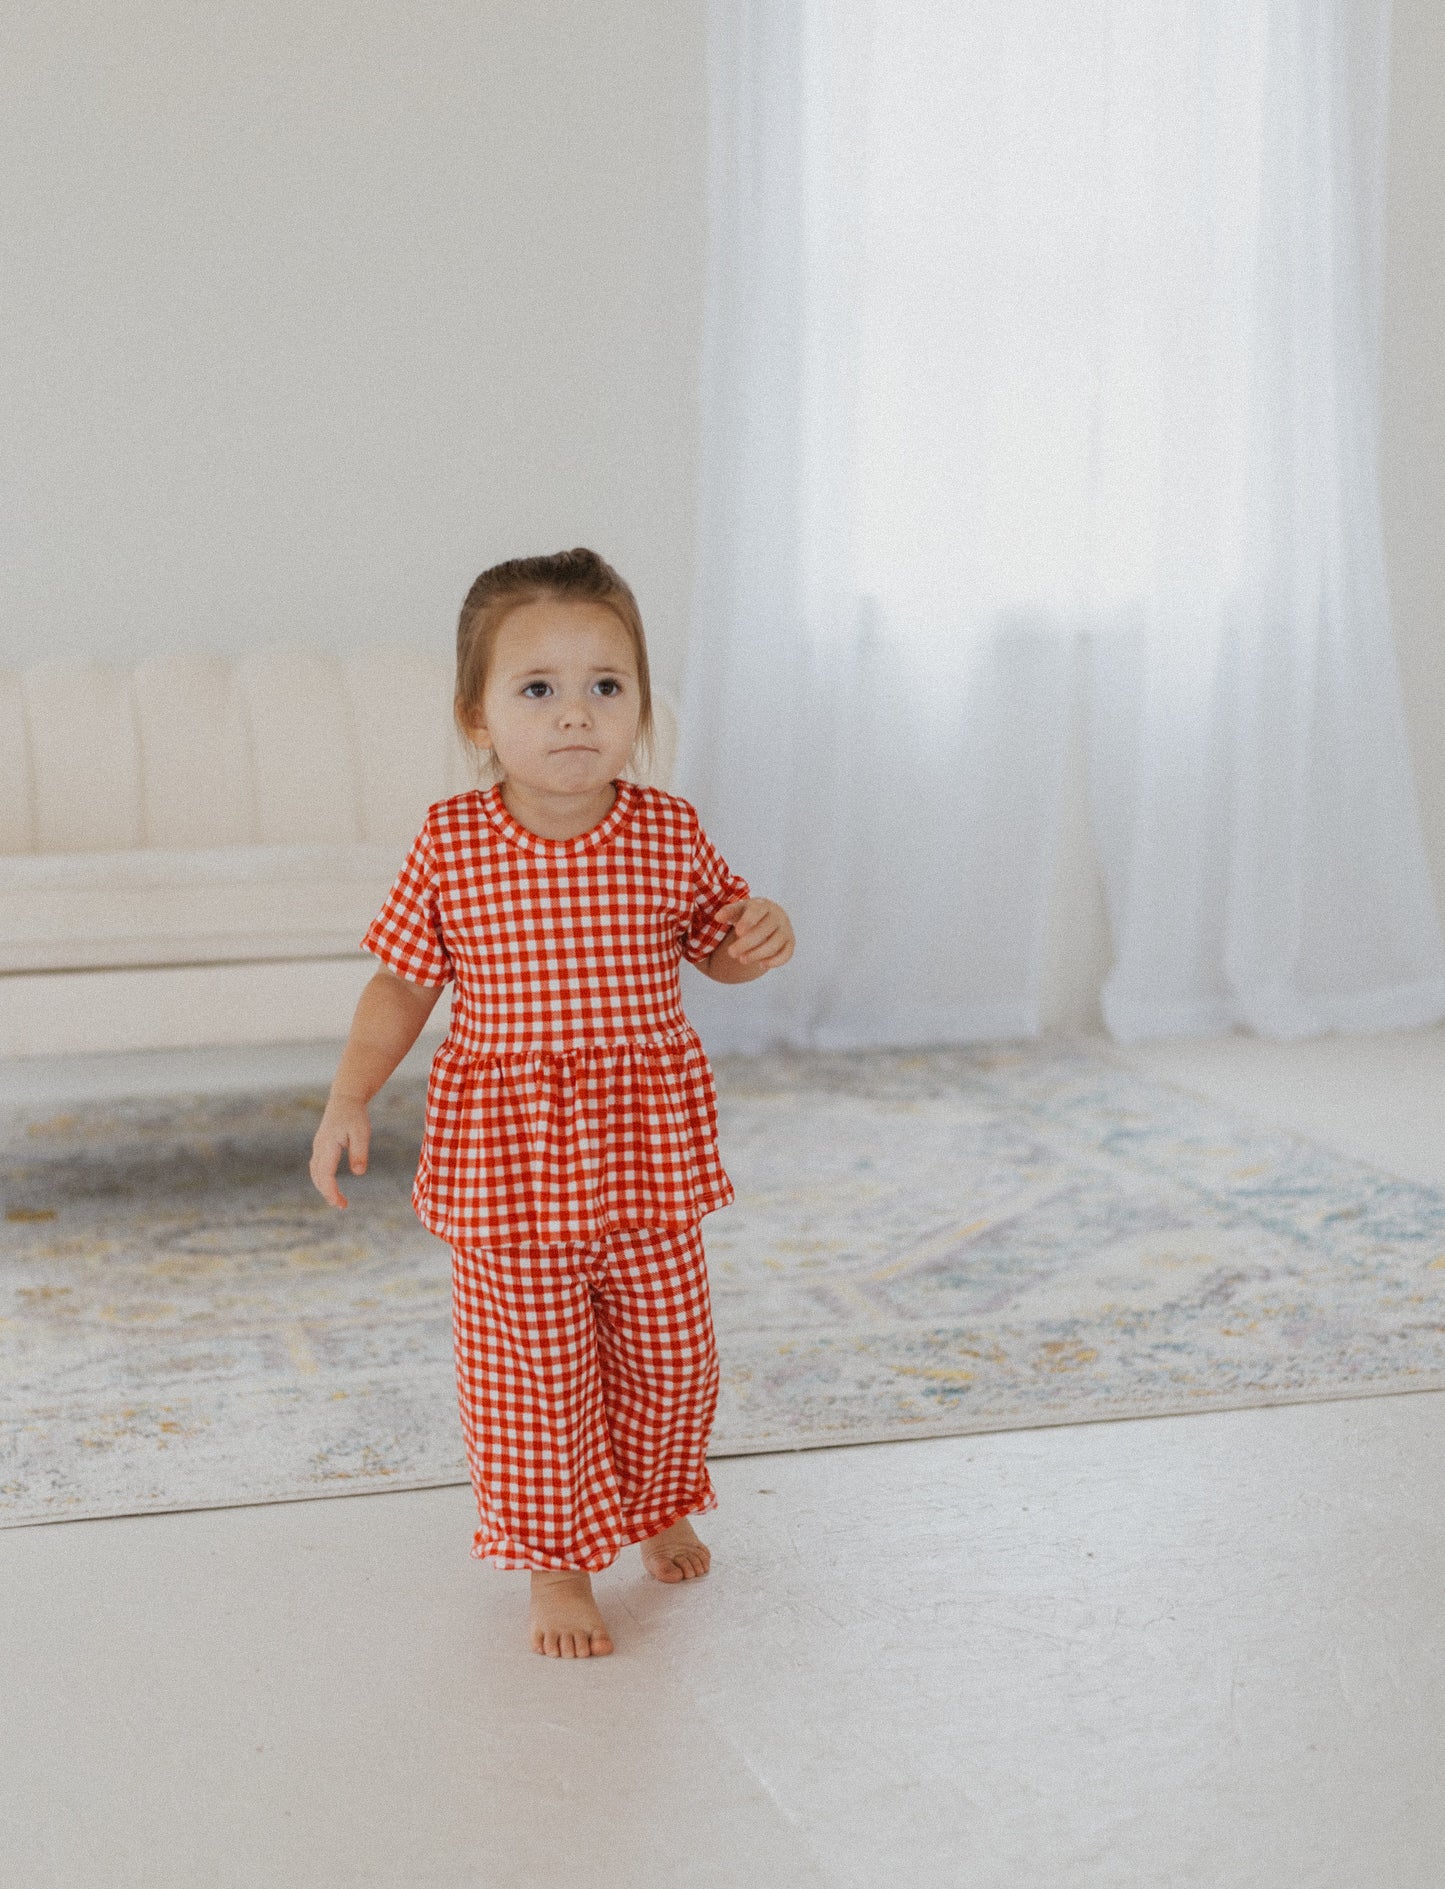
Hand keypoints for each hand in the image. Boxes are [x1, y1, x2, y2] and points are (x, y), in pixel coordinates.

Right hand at [310, 1094, 371, 1208]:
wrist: (345, 1099)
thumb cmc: (355, 1115)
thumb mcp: (362, 1132)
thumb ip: (359, 1152)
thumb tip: (358, 1173)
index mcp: (328, 1145)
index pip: (325, 1174)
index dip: (331, 1191)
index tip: (340, 1203)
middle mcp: (319, 1148)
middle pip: (318, 1177)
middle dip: (328, 1193)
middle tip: (342, 1206)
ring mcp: (318, 1147)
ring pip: (315, 1173)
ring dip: (324, 1188)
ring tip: (338, 1200)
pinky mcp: (320, 1147)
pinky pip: (317, 1167)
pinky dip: (322, 1179)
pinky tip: (331, 1186)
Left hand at [714, 897, 794, 970]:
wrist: (770, 917)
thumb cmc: (749, 914)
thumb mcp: (738, 910)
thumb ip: (728, 912)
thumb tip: (718, 917)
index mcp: (762, 905)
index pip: (757, 912)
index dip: (748, 921)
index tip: (737, 932)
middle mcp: (777, 916)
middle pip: (765, 930)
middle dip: (747, 943)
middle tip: (731, 953)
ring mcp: (785, 930)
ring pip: (775, 943)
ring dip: (758, 954)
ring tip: (742, 959)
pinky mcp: (790, 943)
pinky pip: (787, 954)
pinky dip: (775, 961)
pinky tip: (761, 965)